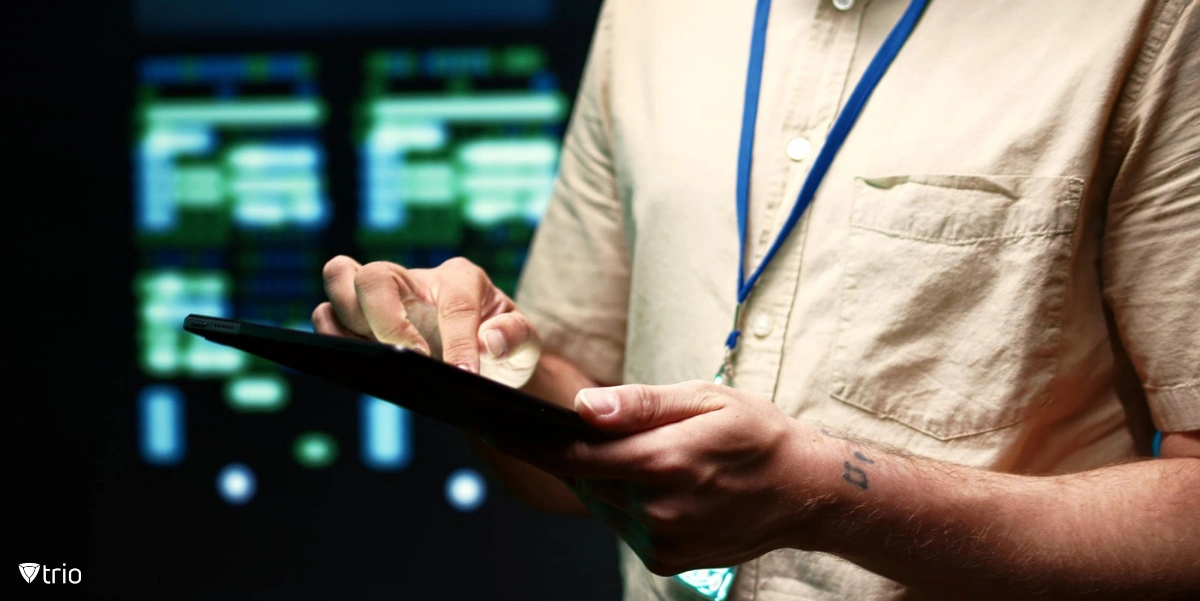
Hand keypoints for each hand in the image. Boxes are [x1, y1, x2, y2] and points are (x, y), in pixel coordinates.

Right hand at [313, 255, 540, 386]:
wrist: (484, 364)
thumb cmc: (503, 348)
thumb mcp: (528, 345)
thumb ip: (517, 338)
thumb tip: (491, 341)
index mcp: (462, 279)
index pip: (452, 302)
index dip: (458, 341)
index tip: (464, 375)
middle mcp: (415, 280)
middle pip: (375, 275)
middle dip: (386, 320)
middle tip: (413, 359)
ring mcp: (383, 298)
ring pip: (340, 280)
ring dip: (349, 322)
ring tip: (379, 360)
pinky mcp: (360, 322)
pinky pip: (327, 316)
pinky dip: (333, 338)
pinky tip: (362, 365)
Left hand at [490, 381, 823, 575]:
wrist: (804, 491)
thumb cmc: (756, 434)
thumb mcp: (704, 399)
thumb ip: (640, 404)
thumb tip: (584, 406)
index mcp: (664, 461)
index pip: (575, 456)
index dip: (531, 444)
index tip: (498, 430)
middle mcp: (657, 508)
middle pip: (584, 481)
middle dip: (574, 456)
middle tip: (583, 431)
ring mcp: (662, 540)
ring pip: (601, 505)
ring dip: (604, 480)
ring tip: (643, 455)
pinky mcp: (667, 560)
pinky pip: (624, 526)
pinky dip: (626, 504)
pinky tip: (658, 485)